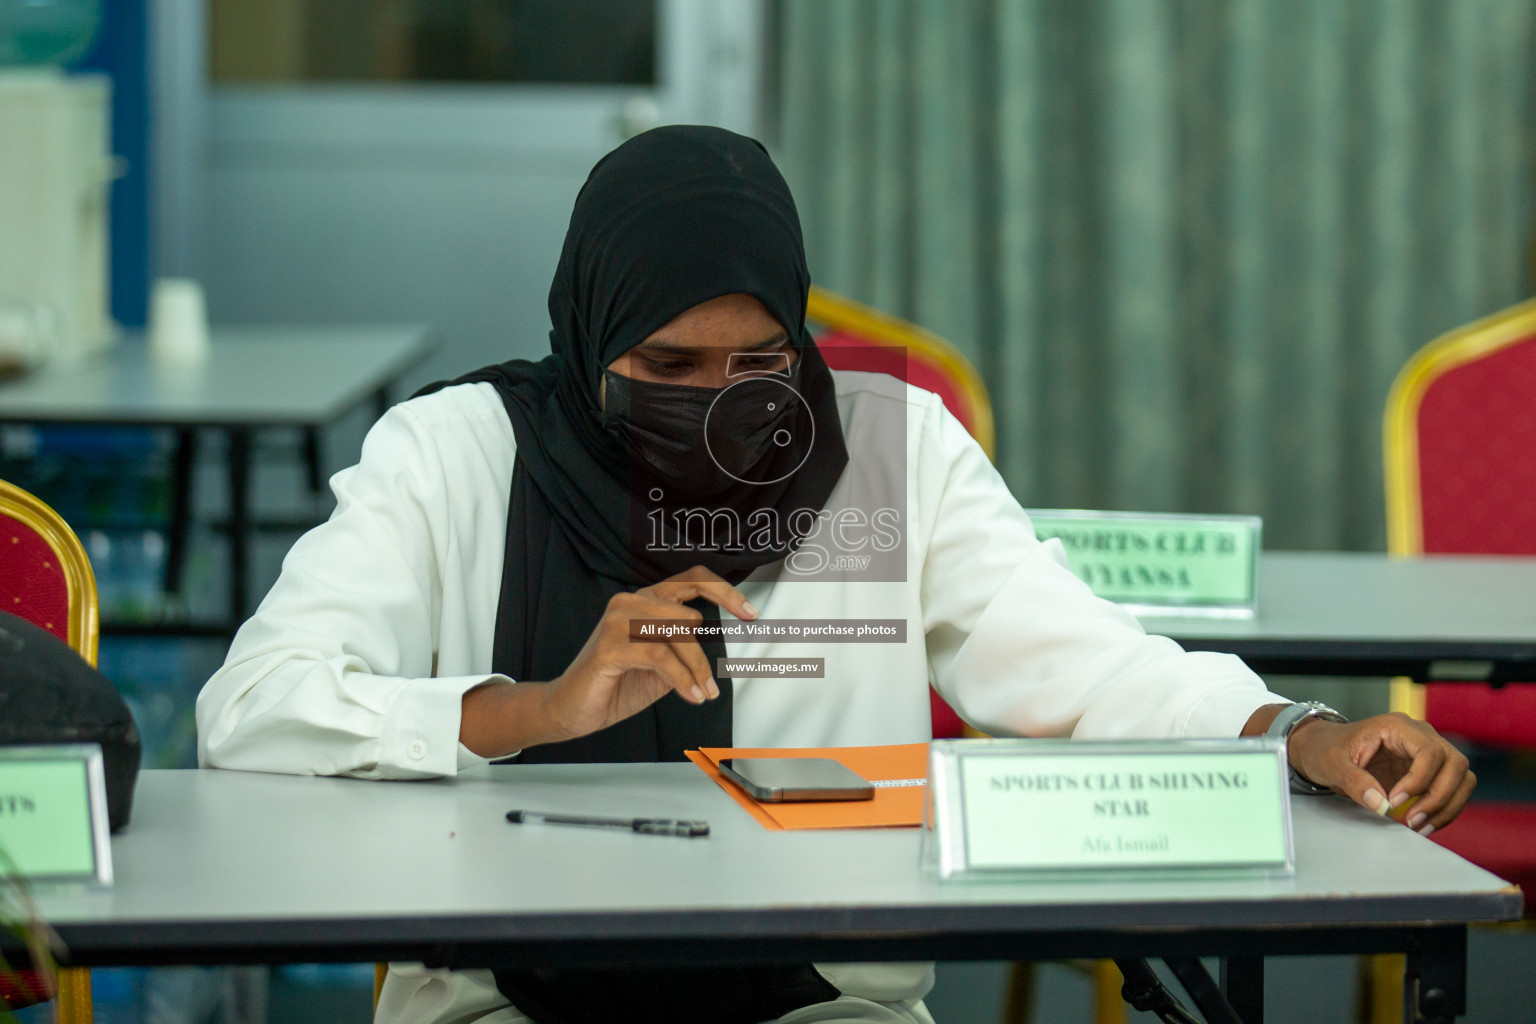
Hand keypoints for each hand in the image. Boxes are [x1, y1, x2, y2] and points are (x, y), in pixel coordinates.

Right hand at [459, 566, 756, 757]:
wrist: (571, 708)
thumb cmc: (615, 684)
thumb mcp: (662, 665)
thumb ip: (685, 649)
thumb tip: (721, 650)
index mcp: (646, 601)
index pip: (692, 579)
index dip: (725, 592)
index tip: (751, 613)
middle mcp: (631, 602)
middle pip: (688, 617)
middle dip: (702, 657)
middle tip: (709, 685)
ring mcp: (618, 620)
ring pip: (677, 636)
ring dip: (695, 670)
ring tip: (700, 694)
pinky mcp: (610, 645)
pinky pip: (661, 657)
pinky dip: (682, 679)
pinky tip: (691, 696)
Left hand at [1285, 712, 1474, 835]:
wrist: (1325, 749)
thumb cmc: (1327, 750)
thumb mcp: (1331, 764)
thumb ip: (1354, 782)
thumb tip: (1382, 805)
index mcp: (1398, 726)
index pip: (1430, 751)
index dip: (1420, 780)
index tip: (1396, 801)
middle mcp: (1421, 736)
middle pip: (1455, 764)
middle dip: (1439, 797)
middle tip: (1412, 821)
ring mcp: (1430, 753)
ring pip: (1463, 779)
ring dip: (1447, 806)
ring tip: (1419, 827)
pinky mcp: (1431, 772)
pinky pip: (1453, 791)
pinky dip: (1444, 810)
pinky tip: (1422, 825)